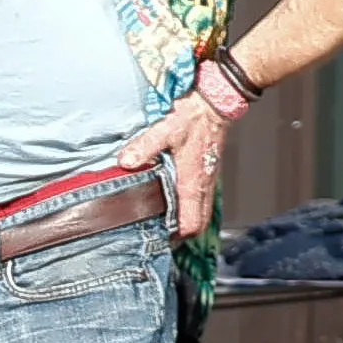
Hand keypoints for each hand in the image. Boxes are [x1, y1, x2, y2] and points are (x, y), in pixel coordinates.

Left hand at [117, 92, 226, 236]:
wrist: (216, 102)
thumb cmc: (194, 117)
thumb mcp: (165, 131)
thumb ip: (144, 147)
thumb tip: (126, 162)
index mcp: (193, 183)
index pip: (192, 223)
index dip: (179, 236)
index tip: (162, 239)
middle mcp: (203, 185)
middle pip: (200, 222)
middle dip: (184, 233)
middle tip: (163, 234)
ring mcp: (207, 178)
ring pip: (202, 210)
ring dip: (187, 218)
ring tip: (165, 220)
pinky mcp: (207, 169)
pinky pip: (201, 196)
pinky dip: (190, 204)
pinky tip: (173, 197)